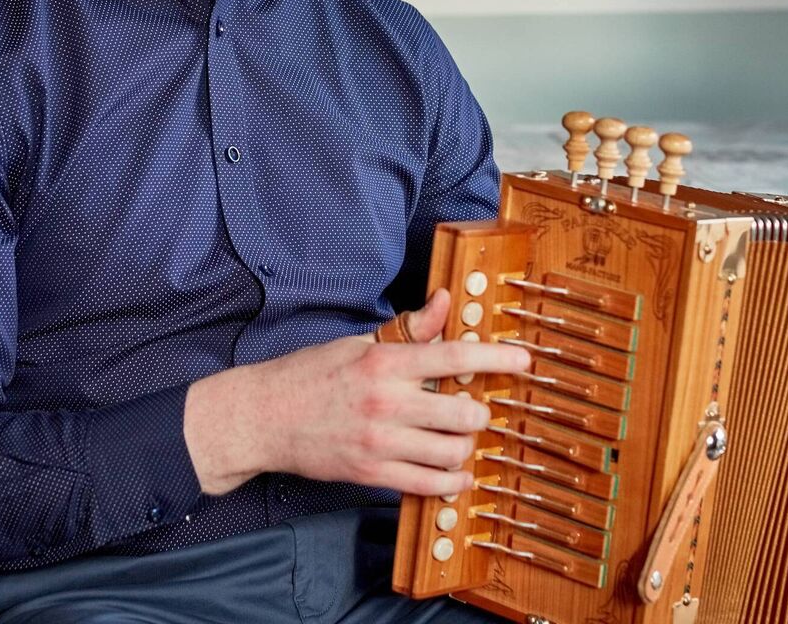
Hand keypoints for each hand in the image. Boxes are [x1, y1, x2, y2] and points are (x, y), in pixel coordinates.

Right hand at [183, 288, 529, 496]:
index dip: (496, 357)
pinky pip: (427, 485)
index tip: (524, 360)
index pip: (454, 356)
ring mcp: (379, 441)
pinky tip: (458, 475)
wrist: (263, 416)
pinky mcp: (370, 472)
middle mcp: (386, 401)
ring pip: (450, 451)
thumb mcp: (359, 341)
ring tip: (462, 437)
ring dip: (466, 446)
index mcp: (384, 360)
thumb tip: (445, 302)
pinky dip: (451, 482)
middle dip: (479, 411)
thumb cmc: (311, 374)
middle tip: (478, 406)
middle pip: (461, 411)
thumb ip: (409, 328)